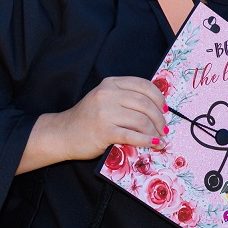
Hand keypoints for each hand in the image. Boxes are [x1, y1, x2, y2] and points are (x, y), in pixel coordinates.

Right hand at [18, 76, 165, 173]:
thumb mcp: (104, 99)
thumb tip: (158, 108)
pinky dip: (147, 141)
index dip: (159, 98)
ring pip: (141, 120)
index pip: (143, 85)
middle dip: (159, 118)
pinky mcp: (104, 131)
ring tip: (160, 138)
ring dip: (155, 131)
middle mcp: (107, 94)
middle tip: (164, 128)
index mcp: (110, 83)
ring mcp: (105, 113)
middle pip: (145, 104)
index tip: (164, 109)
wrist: (62, 134)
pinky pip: (133, 136)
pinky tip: (154, 144)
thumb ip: (125, 97)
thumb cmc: (87, 118)